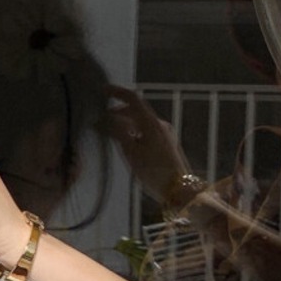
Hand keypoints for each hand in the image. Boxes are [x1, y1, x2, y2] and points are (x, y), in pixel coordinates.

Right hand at [105, 85, 189, 202]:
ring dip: (125, 122)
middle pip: (136, 110)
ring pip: (141, 121)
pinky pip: (146, 131)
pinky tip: (126, 143)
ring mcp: (165, 133)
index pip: (133, 99)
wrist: (179, 190)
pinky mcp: (166, 144)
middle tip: (101, 118)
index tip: (102, 90)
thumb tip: (106, 118)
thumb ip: (119, 133)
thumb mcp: (131, 153)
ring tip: (110, 132)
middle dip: (118, 111)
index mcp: (150, 123)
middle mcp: (159, 124)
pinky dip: (133, 131)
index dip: (117, 92)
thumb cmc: (154, 172)